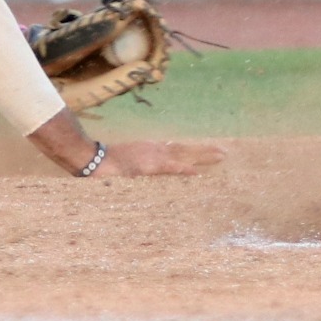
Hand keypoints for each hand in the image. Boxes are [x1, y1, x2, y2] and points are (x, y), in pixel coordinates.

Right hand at [94, 140, 224, 176]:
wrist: (96, 160)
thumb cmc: (110, 164)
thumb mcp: (131, 164)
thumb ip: (145, 166)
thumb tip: (154, 171)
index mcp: (153, 150)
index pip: (178, 148)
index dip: (194, 150)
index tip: (209, 151)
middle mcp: (156, 150)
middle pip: (185, 149)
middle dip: (204, 151)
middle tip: (224, 152)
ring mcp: (154, 157)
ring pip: (183, 155)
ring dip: (202, 156)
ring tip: (220, 156)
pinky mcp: (149, 166)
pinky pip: (170, 168)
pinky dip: (183, 169)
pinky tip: (196, 171)